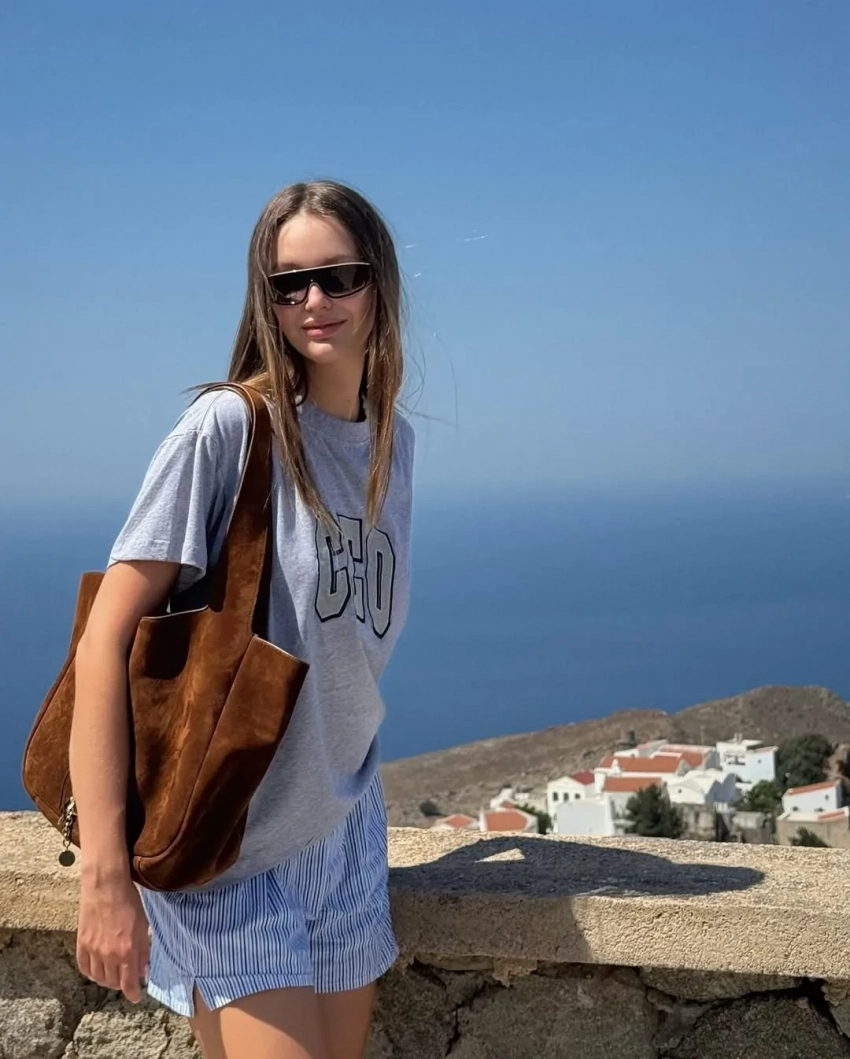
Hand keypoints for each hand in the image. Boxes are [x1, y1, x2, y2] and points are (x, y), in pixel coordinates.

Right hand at [76, 867, 150, 1002]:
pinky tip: (98, 969)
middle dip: (122, 984)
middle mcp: (109, 955)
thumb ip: (144, 951)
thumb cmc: (129, 902)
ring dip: (107, 980)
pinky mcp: (81, 944)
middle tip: (127, 978)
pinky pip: (84, 968)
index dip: (133, 994)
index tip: (136, 997)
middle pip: (113, 983)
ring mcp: (93, 951)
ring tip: (114, 974)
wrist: (106, 886)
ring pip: (98, 978)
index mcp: (127, 951)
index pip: (129, 984)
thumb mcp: (143, 926)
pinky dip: (92, 973)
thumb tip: (144, 972)